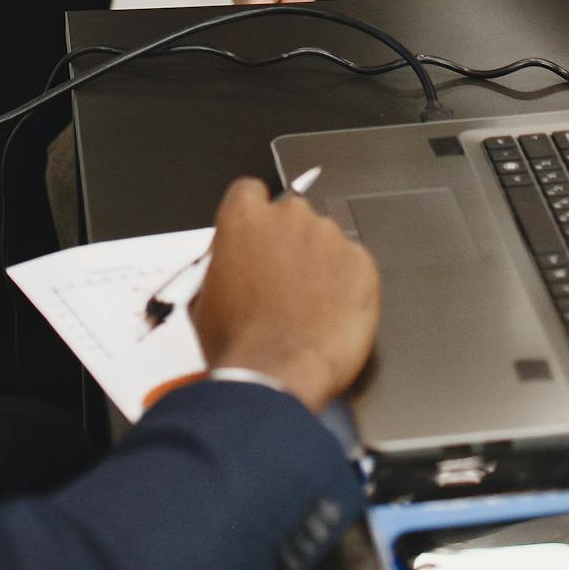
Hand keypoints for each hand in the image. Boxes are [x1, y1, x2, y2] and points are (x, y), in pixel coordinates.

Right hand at [191, 177, 379, 411]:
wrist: (275, 378)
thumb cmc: (237, 344)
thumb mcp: (206, 296)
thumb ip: (226, 260)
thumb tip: (236, 263)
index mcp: (245, 216)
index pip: (250, 191)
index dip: (255, 218)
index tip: (258, 238)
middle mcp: (289, 216)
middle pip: (292, 213)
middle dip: (289, 241)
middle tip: (284, 282)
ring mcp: (329, 237)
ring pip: (325, 239)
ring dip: (320, 263)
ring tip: (311, 306)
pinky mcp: (362, 263)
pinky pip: (355, 264)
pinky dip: (348, 284)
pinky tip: (333, 314)